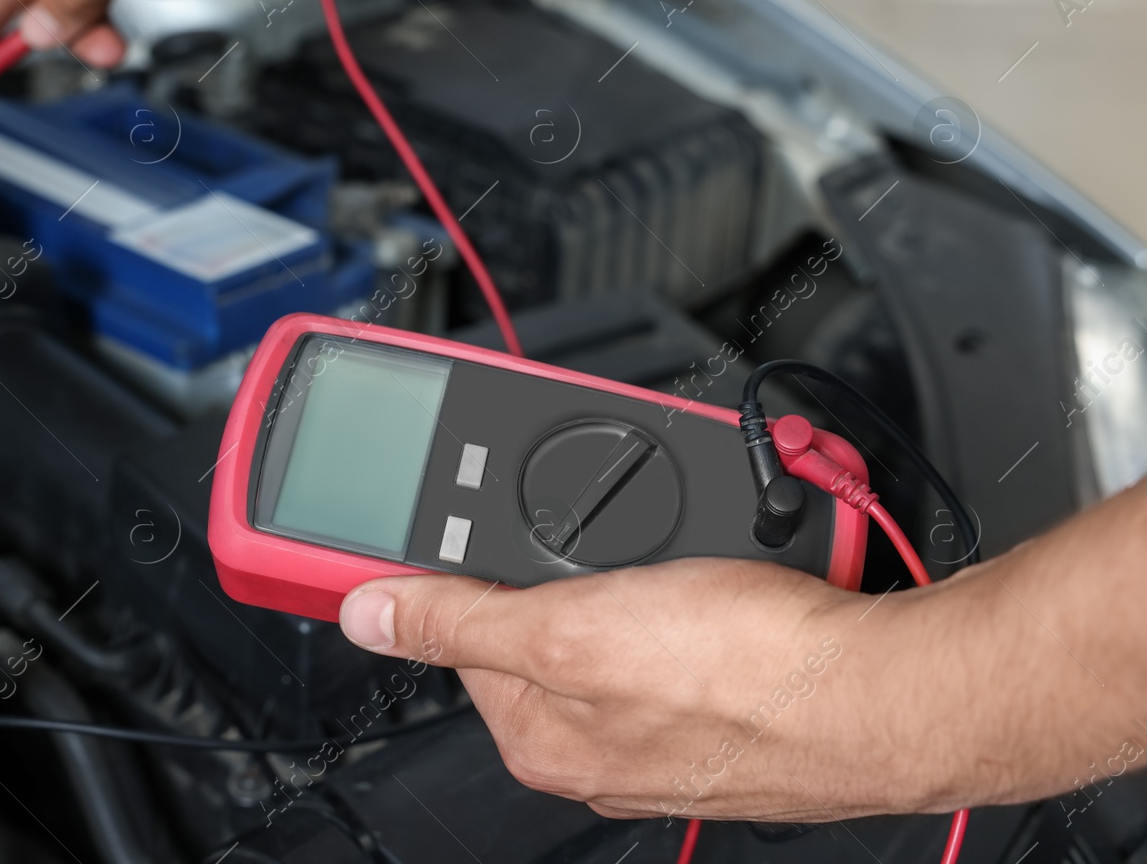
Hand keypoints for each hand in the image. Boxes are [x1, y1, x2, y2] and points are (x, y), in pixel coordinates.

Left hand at [338, 558, 951, 822]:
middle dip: (572, 560)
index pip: (462, 632)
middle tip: (617, 526)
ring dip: (640, 562)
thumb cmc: (746, 674)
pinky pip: (688, 618)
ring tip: (688, 544)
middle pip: (542, 619)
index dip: (467, 567)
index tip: (477, 517)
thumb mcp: (567, 630)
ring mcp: (667, 721)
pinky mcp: (728, 695)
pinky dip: (699, 582)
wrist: (892, 690)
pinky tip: (728, 570)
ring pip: (621, 610)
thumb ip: (457, 621)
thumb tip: (368, 614)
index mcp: (538, 737)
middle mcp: (595, 743)